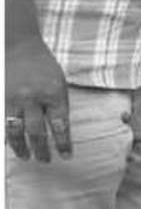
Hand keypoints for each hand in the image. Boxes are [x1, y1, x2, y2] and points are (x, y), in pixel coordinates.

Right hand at [5, 34, 69, 160]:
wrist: (18, 46)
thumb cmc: (43, 66)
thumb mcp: (59, 83)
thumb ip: (59, 105)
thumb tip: (59, 131)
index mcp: (54, 93)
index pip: (60, 125)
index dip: (63, 143)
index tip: (66, 156)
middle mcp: (34, 98)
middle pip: (37, 131)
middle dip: (42, 149)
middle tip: (45, 161)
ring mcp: (14, 99)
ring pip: (15, 131)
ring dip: (21, 147)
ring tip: (26, 157)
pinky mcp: (0, 99)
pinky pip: (2, 122)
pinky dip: (5, 136)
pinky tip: (8, 144)